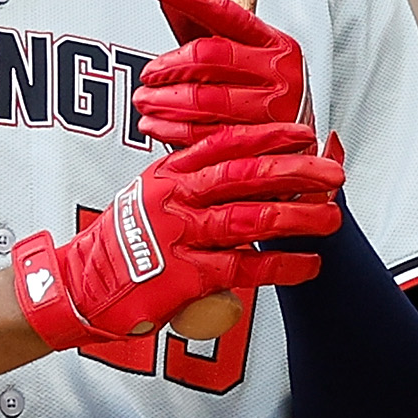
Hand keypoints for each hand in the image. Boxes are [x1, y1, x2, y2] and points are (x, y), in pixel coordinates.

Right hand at [10, 123, 343, 348]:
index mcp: (168, 175)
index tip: (302, 133)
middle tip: (332, 172)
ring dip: (296, 217)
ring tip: (331, 217)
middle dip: (293, 171)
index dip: (265, 137)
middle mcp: (174, 199)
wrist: (84, 284)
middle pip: (242, 177)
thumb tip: (252, 178)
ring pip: (249, 219)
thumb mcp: (152, 197)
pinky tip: (308, 264)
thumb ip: (195, 185)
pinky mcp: (186, 276)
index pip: (221, 145)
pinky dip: (281, 266)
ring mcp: (180, 236)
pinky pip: (244, 268)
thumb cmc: (126, 241)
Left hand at [135, 0, 308, 147]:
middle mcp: (278, 72)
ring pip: (202, 99)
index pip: (226, 13)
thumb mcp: (241, 52)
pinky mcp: (260, 142)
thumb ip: (203, 26)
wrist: (296, 143)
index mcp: (273, 42)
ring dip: (162, 101)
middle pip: (207, 57)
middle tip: (147, 74)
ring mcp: (273, 109)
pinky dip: (171, 130)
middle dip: (166, 66)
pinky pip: (205, 134)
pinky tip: (156, 125)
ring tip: (145, 100)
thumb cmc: (264, 91)